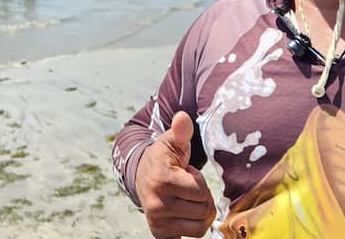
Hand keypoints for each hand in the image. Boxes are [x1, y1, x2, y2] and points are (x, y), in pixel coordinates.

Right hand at [135, 111, 216, 237]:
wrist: (141, 175)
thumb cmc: (162, 158)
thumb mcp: (171, 142)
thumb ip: (180, 131)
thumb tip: (183, 117)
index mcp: (162, 180)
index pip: (200, 191)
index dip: (200, 181)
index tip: (188, 174)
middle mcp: (158, 204)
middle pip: (203, 211)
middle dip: (203, 198)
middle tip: (189, 188)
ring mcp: (158, 221)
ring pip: (199, 228)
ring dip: (200, 214)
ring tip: (188, 199)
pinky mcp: (159, 233)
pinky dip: (190, 229)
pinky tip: (185, 217)